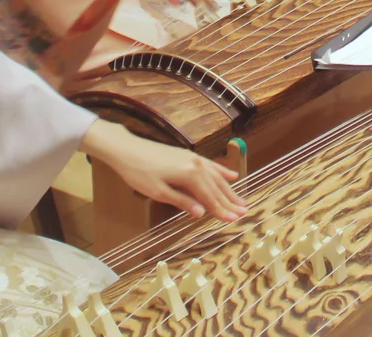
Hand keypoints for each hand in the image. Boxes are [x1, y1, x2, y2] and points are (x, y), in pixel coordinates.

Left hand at [81, 120, 245, 220]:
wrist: (127, 150)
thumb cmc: (139, 173)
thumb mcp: (158, 192)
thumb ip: (182, 202)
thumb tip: (201, 214)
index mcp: (189, 175)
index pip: (209, 197)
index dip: (221, 210)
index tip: (234, 221)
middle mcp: (196, 164)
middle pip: (216, 187)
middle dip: (230, 202)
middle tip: (244, 213)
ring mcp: (193, 158)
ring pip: (216, 176)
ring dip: (229, 189)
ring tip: (241, 200)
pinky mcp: (188, 155)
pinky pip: (210, 164)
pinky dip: (221, 171)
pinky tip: (231, 176)